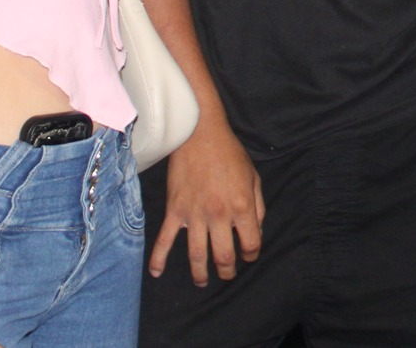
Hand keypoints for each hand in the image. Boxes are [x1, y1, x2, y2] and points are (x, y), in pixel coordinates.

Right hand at [150, 118, 263, 284]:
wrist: (200, 133)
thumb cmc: (230, 153)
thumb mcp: (254, 177)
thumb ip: (258, 206)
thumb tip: (256, 231)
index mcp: (242, 206)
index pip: (251, 243)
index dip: (252, 254)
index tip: (248, 255)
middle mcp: (219, 215)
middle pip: (224, 256)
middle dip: (227, 271)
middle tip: (227, 274)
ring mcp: (195, 214)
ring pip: (197, 255)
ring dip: (200, 274)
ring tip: (202, 281)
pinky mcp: (175, 210)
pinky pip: (165, 239)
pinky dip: (159, 258)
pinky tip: (157, 273)